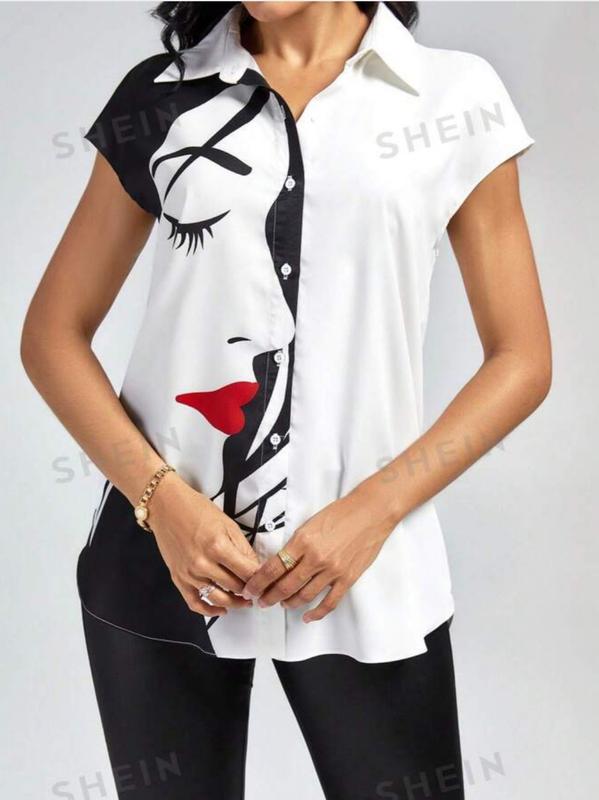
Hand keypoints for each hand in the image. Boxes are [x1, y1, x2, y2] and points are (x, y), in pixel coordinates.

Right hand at [149, 473, 259, 616]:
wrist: (165, 507)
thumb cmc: (197, 510)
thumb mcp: (227, 524)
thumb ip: (243, 547)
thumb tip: (256, 568)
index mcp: (218, 547)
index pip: (248, 573)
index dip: (261, 579)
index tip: (267, 581)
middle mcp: (203, 564)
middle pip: (235, 587)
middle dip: (250, 590)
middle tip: (259, 590)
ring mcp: (189, 574)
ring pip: (219, 599)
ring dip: (235, 603)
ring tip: (245, 600)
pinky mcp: (178, 579)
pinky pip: (195, 603)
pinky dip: (210, 611)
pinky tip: (221, 610)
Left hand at [241, 478, 400, 622]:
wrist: (371, 512)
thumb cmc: (341, 513)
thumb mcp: (311, 523)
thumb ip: (296, 544)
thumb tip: (281, 563)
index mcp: (303, 540)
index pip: (274, 567)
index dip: (258, 582)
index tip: (250, 589)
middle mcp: (316, 558)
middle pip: (285, 585)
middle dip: (269, 596)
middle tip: (261, 601)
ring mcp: (333, 570)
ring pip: (304, 596)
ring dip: (288, 603)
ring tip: (281, 604)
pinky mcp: (347, 578)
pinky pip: (329, 602)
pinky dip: (316, 613)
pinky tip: (307, 616)